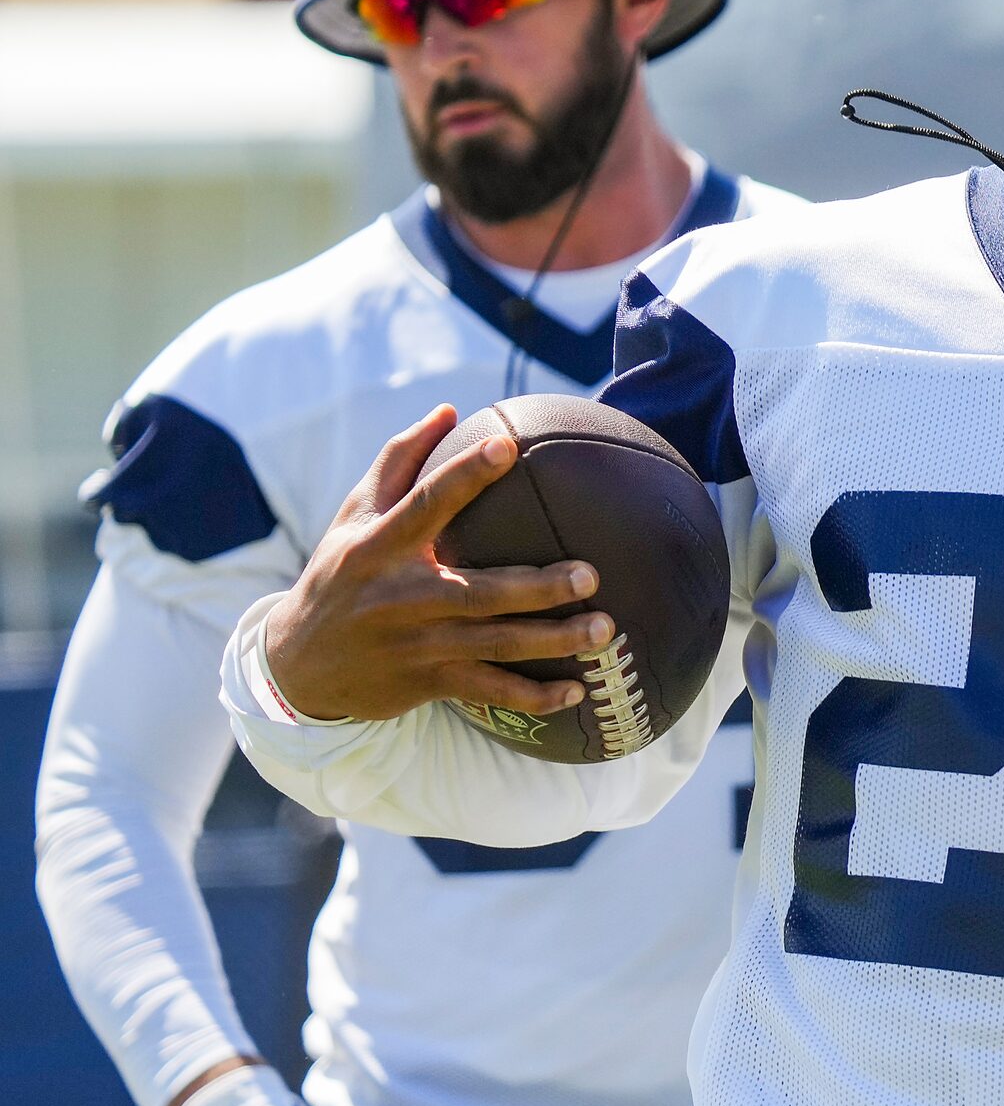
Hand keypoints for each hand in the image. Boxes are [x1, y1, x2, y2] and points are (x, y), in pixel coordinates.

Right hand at [261, 405, 609, 724]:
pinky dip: (533, 696)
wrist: (296, 664)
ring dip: (554, 641)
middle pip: (481, 592)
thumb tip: (449, 408)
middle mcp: (401, 597)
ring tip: (606, 628)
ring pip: (496, 645)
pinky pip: (489, 691)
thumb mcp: (353, 516)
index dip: (465, 475)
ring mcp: (417, 645)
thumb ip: (399, 462)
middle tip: (591, 573)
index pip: (425, 504)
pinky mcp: (427, 682)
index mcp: (380, 548)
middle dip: (539, 587)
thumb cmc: (340, 572)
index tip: (508, 447)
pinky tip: (577, 692)